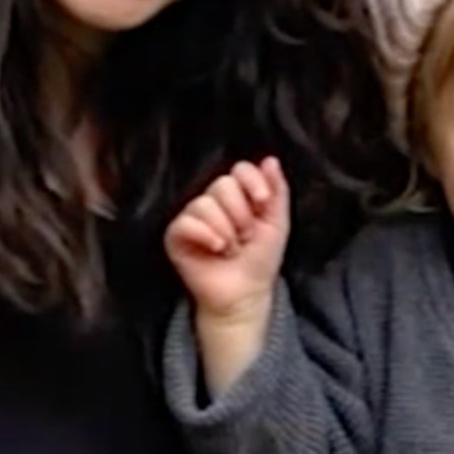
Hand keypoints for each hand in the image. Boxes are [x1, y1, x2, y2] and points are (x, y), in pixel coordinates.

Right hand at [163, 158, 289, 318]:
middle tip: (245, 236)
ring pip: (205, 204)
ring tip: (230, 248)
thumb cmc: (260, 260)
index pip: (240, 169)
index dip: (252, 181)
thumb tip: (271, 160)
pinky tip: (216, 249)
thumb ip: (277, 190)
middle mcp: (213, 201)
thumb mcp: (277, 223)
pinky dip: (205, 235)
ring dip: (226, 230)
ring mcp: (193, 217)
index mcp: (238, 195)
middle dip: (241, 214)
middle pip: (223, 184)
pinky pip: (185, 222)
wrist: (245, 293)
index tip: (262, 201)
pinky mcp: (176, 235)